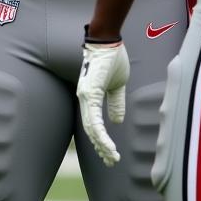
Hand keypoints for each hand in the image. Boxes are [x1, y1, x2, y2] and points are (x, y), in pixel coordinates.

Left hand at [76, 39, 129, 166]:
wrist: (108, 39)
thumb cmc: (111, 58)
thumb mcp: (117, 85)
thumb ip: (115, 103)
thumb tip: (117, 121)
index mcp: (89, 97)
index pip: (92, 124)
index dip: (100, 140)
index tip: (109, 153)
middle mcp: (84, 98)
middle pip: (90, 130)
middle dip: (100, 147)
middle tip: (110, 161)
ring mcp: (84, 96)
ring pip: (90, 128)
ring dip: (101, 145)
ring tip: (112, 157)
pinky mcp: (89, 93)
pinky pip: (93, 119)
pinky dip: (100, 134)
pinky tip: (107, 145)